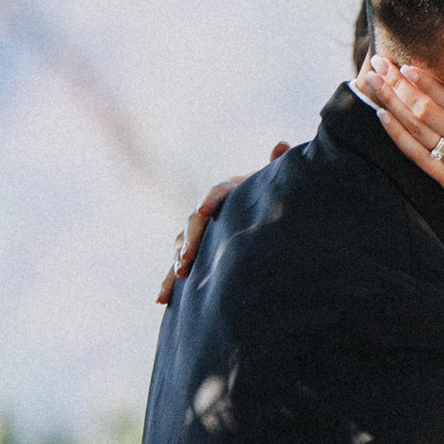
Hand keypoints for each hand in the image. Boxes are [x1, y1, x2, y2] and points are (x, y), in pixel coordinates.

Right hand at [161, 143, 289, 300]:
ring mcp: (201, 233)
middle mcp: (210, 210)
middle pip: (194, 222)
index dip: (210, 199)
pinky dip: (169, 282)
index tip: (204, 210)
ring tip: (177, 276)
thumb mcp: (275, 186)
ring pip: (181, 244)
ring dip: (177, 260)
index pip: (218, 191)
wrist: (266, 220)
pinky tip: (161, 299)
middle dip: (189, 240)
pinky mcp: (196, 254)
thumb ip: (276, 168)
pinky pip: (179, 265)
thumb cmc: (273, 200)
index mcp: (231, 191)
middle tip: (186, 258)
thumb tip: (282, 144)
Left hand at [370, 58, 443, 251]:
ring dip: (392, 104)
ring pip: (417, 129)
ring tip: (372, 83)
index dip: (427, 83)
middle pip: (426, 110)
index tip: (407, 66)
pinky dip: (398, 137)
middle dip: (400, 85)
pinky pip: (417, 156)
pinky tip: (382, 119)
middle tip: (379, 64)